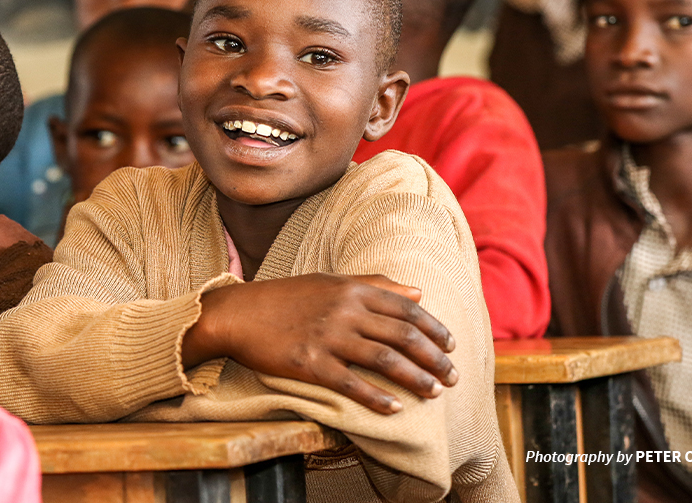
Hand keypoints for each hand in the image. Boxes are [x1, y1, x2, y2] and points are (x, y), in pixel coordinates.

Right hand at [182, 273, 457, 413]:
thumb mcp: (330, 281)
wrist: (239, 313)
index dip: (434, 329)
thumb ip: (375, 284)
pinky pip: (351, 384)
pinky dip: (376, 398)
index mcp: (352, 289)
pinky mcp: (310, 363)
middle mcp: (344, 311)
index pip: (406, 310)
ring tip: (433, 392)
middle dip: (434, 359)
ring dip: (415, 378)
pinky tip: (394, 409)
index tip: (450, 346)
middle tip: (452, 376)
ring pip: (385, 360)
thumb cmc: (286, 297)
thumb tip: (417, 293)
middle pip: (403, 336)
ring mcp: (328, 337)